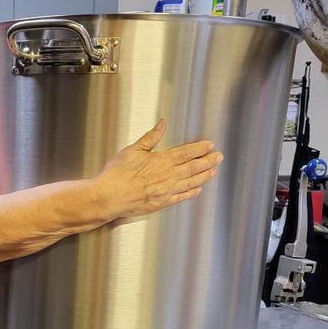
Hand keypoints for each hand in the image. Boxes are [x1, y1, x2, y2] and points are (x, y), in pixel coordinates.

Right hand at [94, 118, 222, 219]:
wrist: (109, 197)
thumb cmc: (117, 174)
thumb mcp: (133, 150)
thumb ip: (151, 138)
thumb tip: (162, 125)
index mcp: (161, 161)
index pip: (186, 153)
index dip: (200, 148)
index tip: (210, 145)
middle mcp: (167, 177)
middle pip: (193, 168)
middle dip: (208, 162)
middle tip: (219, 157)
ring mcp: (165, 191)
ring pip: (190, 182)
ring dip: (203, 176)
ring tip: (213, 172)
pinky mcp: (160, 203)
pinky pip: (181, 198)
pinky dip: (191, 193)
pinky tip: (197, 190)